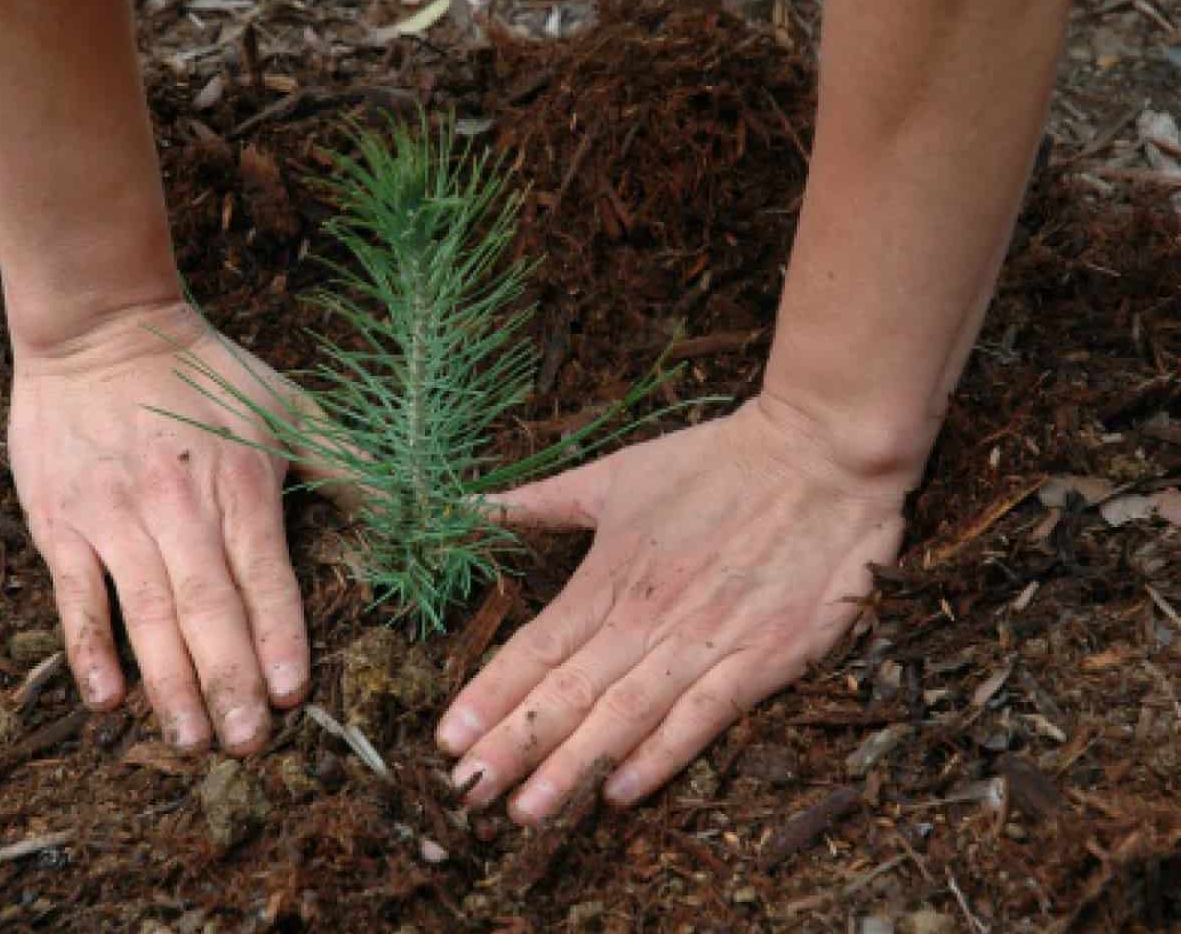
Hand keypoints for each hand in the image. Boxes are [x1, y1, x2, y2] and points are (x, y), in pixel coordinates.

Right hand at [8, 301, 307, 755]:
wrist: (98, 325)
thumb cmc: (205, 371)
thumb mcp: (287, 405)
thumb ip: (347, 463)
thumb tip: (420, 509)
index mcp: (239, 482)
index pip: (264, 573)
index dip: (278, 635)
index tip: (292, 695)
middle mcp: (178, 504)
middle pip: (207, 606)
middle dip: (230, 680)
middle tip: (248, 745)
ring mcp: (115, 516)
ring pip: (146, 612)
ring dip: (170, 681)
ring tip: (191, 740)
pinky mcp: (62, 521)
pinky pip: (75, 594)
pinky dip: (90, 647)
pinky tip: (108, 698)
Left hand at [435, 395, 910, 822]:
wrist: (822, 456)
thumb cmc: (715, 463)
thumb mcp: (616, 474)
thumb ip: (542, 501)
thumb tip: (471, 507)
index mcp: (608, 576)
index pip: (536, 648)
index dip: (489, 696)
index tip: (446, 740)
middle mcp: (647, 618)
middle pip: (568, 693)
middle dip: (514, 747)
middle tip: (467, 793)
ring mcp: (705, 643)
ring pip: (624, 716)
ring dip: (571, 767)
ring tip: (526, 811)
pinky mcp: (762, 660)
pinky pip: (702, 719)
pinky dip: (659, 758)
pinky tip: (619, 794)